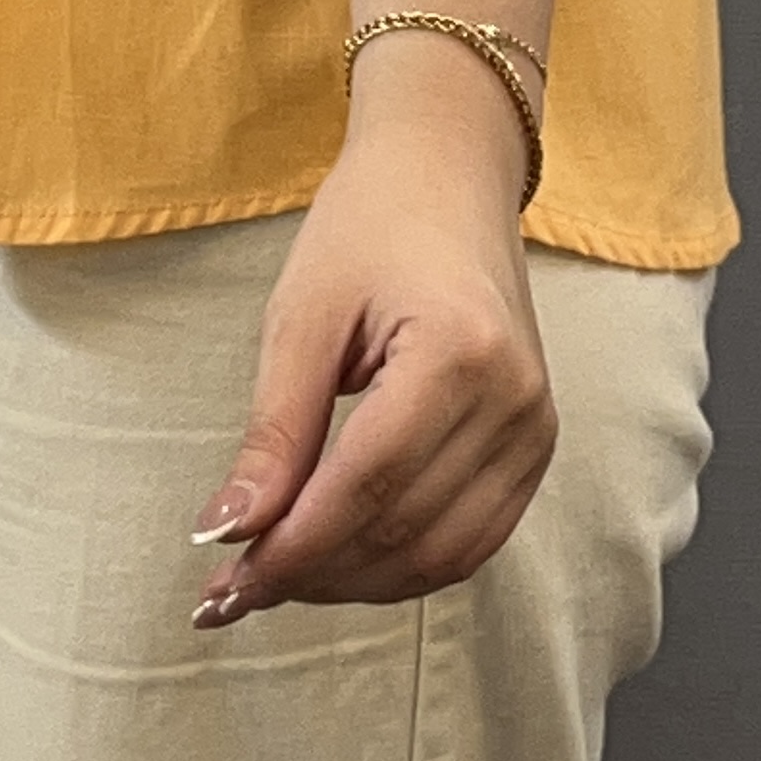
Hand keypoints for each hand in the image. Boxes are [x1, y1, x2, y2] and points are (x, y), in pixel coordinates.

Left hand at [190, 38, 553, 622]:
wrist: (448, 174)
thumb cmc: (368, 226)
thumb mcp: (301, 314)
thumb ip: (274, 431)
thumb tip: (229, 530)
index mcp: (458, 352)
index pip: (369, 486)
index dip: (294, 548)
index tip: (224, 582)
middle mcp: (514, 400)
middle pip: (405, 531)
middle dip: (314, 573)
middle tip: (233, 586)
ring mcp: (536, 428)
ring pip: (442, 556)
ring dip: (355, 582)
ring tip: (278, 575)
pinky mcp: (536, 446)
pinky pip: (473, 541)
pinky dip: (403, 563)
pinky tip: (341, 557)